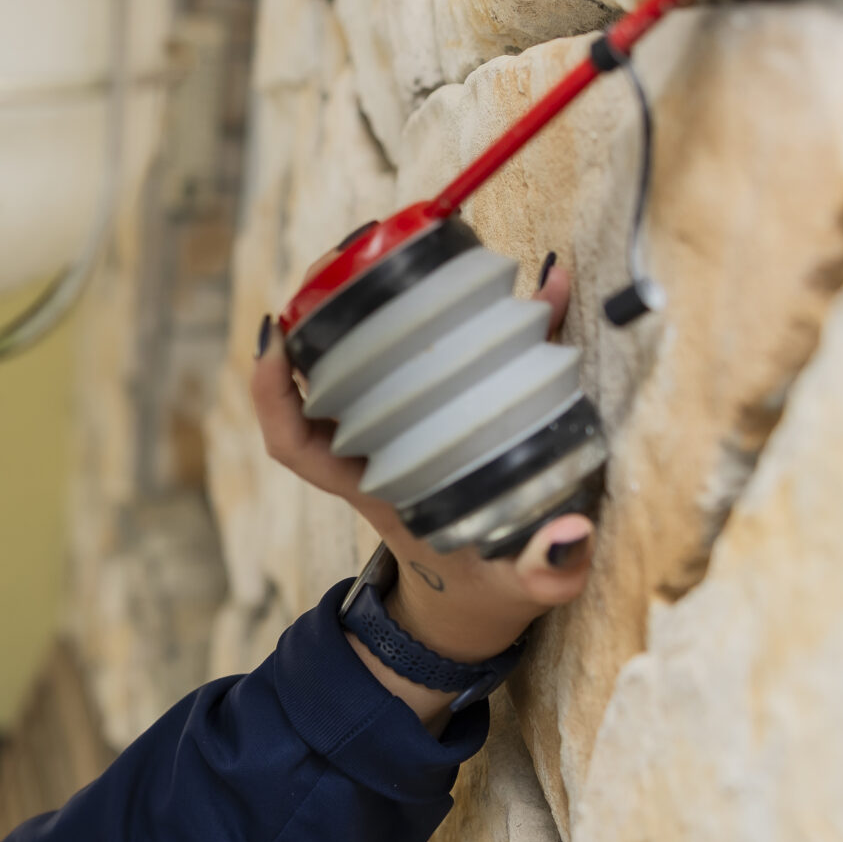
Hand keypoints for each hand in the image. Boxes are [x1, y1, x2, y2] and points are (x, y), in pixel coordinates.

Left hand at [249, 261, 593, 667]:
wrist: (484, 599)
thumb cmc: (489, 590)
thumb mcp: (520, 588)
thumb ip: (544, 571)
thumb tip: (569, 537)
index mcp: (372, 490)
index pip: (297, 443)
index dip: (273, 391)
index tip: (274, 337)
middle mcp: (373, 451)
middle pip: (318, 376)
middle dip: (320, 312)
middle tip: (346, 255)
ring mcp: (398, 426)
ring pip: (362, 352)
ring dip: (367, 298)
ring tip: (388, 242)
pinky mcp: (438, 408)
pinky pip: (428, 349)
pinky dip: (453, 309)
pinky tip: (488, 272)